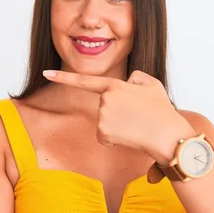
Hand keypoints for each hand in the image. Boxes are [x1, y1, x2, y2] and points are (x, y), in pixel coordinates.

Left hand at [43, 70, 195, 162]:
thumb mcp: (152, 84)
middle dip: (117, 113)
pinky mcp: (103, 132)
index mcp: (114, 85)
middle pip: (103, 107)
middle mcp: (104, 99)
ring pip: (104, 123)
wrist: (167, 135)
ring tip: (136, 126)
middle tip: (137, 116)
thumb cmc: (162, 110)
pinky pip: (105, 137)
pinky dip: (115, 139)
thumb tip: (127, 82)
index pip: (84, 80)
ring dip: (117, 127)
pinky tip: (130, 137)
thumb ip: (136, 77)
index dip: (63, 77)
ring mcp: (102, 116)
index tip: (46, 72)